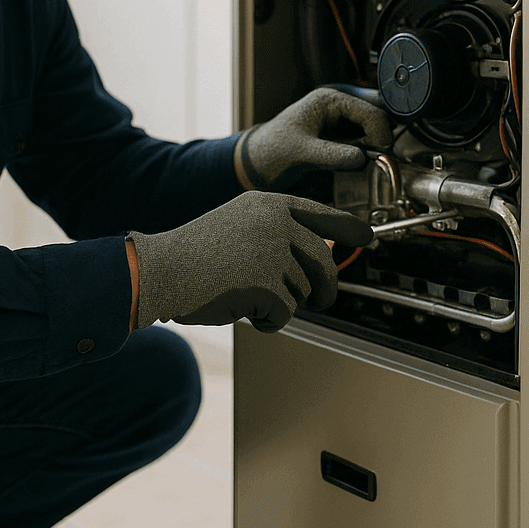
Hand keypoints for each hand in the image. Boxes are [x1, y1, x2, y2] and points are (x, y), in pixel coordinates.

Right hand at [129, 192, 372, 332]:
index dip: (347, 227)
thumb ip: (278, 234)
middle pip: (323, 261)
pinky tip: (244, 312)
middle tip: (324, 302)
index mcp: (269, 205)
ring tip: (248, 298)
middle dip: (327, 287)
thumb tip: (323, 258)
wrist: (161, 270)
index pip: (320, 214)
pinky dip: (269, 322)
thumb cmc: (195, 254)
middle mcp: (277, 223)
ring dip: (283, 305)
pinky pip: (285, 314)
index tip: (367, 237)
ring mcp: (273, 253)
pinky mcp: (267, 285)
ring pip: (303, 292)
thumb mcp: (239, 227)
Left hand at [235, 87, 392, 190]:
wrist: (256, 162)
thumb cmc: (271, 150)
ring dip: (374, 147)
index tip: (384, 154)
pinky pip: (362, 142)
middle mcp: (336, 107)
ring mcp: (338, 122)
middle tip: (379, 159)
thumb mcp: (303, 153)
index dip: (381, 133)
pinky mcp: (337, 137)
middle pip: (375, 119)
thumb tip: (363, 159)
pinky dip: (365, 153)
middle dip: (380, 139)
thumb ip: (333, 156)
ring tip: (367, 162)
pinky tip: (359, 163)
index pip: (369, 112)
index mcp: (328, 100)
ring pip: (371, 131)